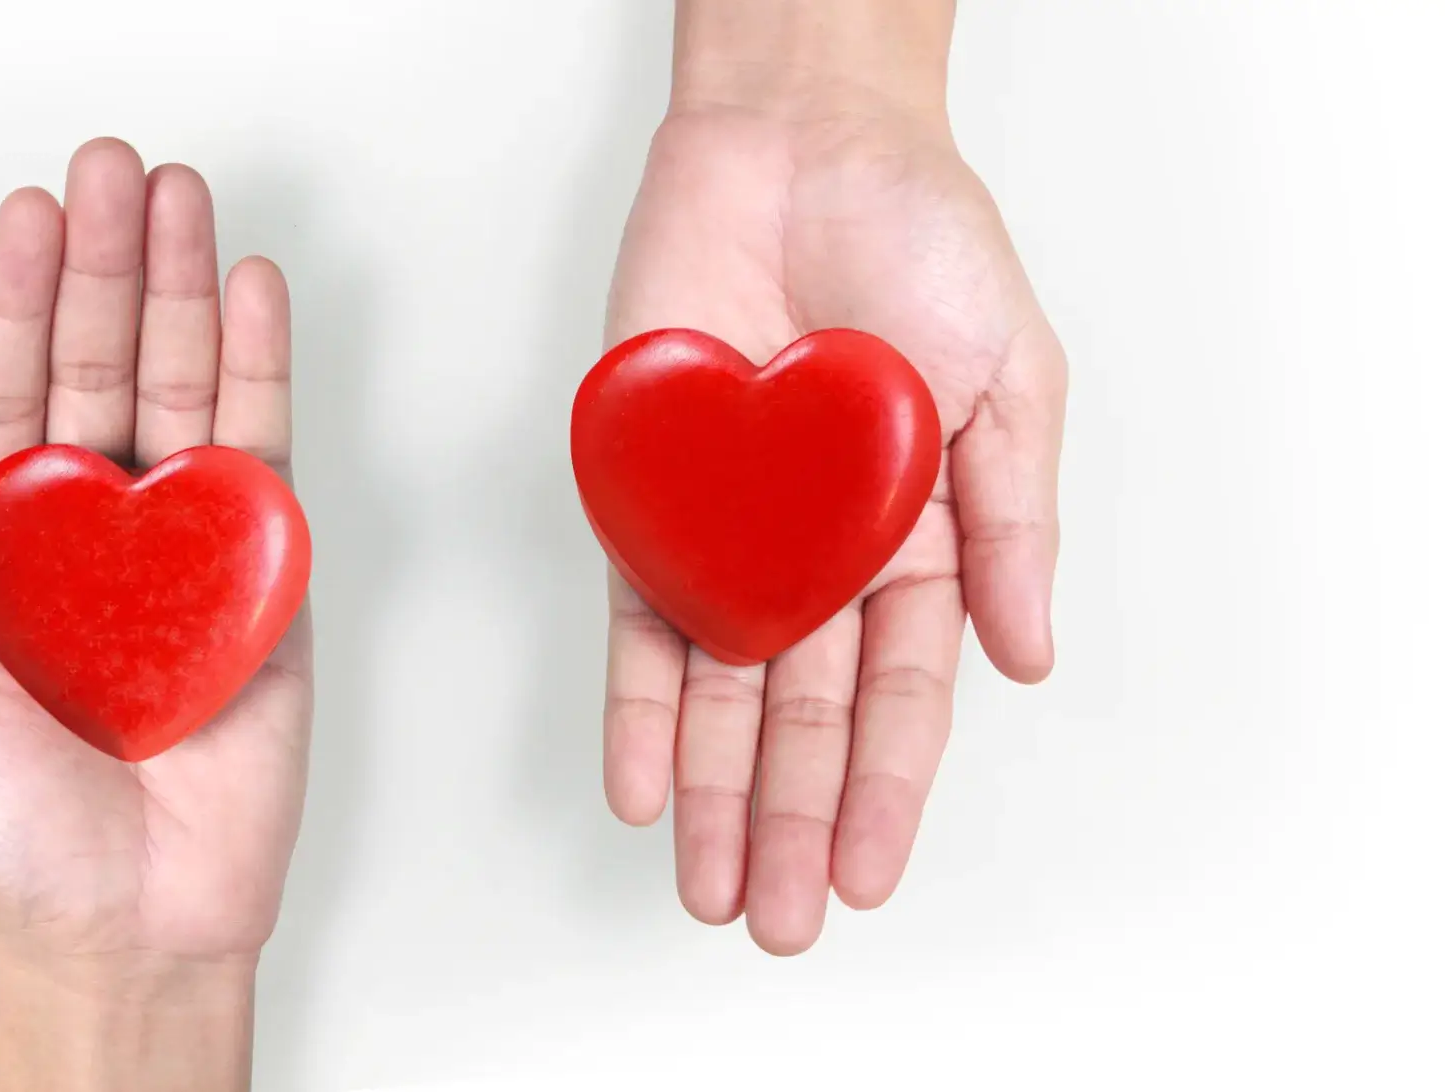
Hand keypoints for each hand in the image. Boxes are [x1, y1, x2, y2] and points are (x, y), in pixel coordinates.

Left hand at [0, 137, 304, 1086]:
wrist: (131, 932)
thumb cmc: (11, 840)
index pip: (2, 394)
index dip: (13, 303)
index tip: (26, 216)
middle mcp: (85, 532)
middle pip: (94, 367)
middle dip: (101, 265)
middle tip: (110, 169)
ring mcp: (176, 547)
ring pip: (177, 389)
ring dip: (178, 289)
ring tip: (178, 197)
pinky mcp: (259, 579)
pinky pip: (258, 457)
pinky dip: (258, 371)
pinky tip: (247, 294)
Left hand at [599, 6, 1067, 954]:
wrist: (802, 145)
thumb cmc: (919, 241)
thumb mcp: (1011, 378)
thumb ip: (1012, 520)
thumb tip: (1027, 657)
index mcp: (919, 538)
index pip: (900, 694)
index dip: (881, 788)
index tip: (863, 874)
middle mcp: (821, 553)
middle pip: (799, 717)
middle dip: (786, 822)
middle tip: (774, 918)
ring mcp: (731, 531)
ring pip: (716, 693)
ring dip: (709, 794)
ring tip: (704, 886)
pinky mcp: (650, 496)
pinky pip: (635, 617)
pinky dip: (635, 704)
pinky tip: (637, 784)